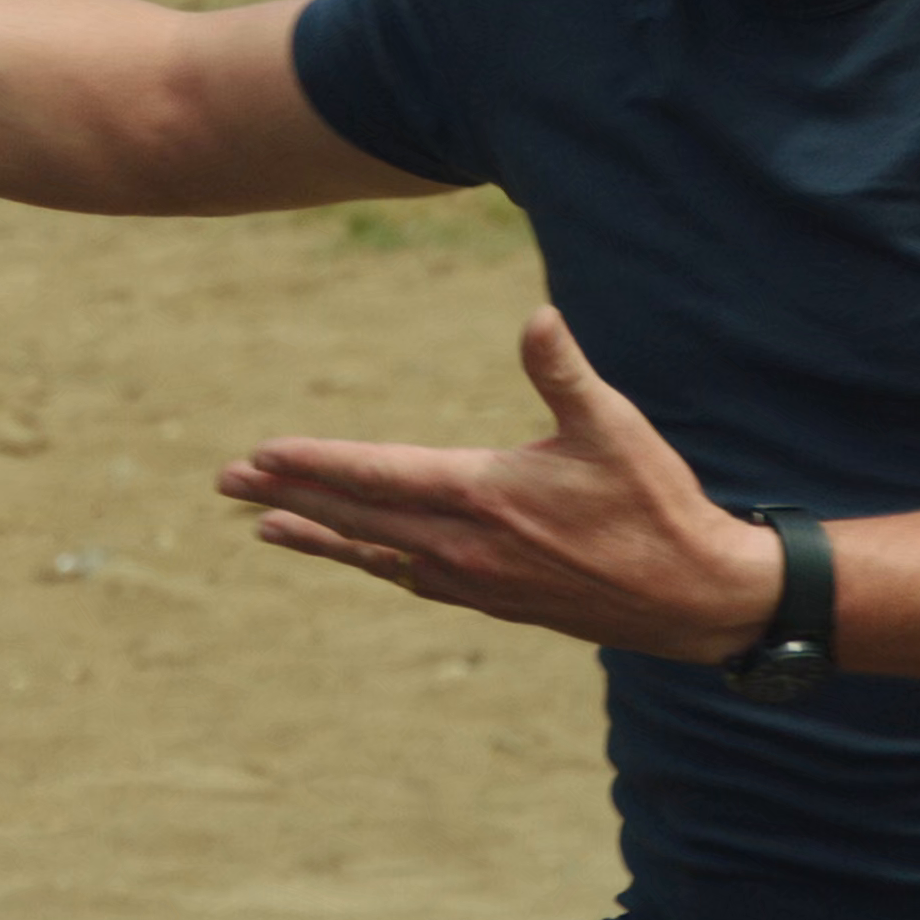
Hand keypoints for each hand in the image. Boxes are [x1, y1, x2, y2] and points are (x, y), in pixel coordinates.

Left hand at [215, 309, 780, 661]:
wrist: (694, 598)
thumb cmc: (656, 505)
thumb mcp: (615, 427)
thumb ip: (564, 373)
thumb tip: (536, 317)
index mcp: (484, 497)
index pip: (376, 476)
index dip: (312, 462)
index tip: (258, 454)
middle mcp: (465, 547)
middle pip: (357, 517)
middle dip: (289, 495)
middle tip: (225, 483)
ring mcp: (476, 581)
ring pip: (376, 554)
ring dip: (319, 535)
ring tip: (264, 524)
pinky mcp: (494, 601)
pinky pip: (410, 579)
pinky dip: (371, 562)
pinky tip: (359, 556)